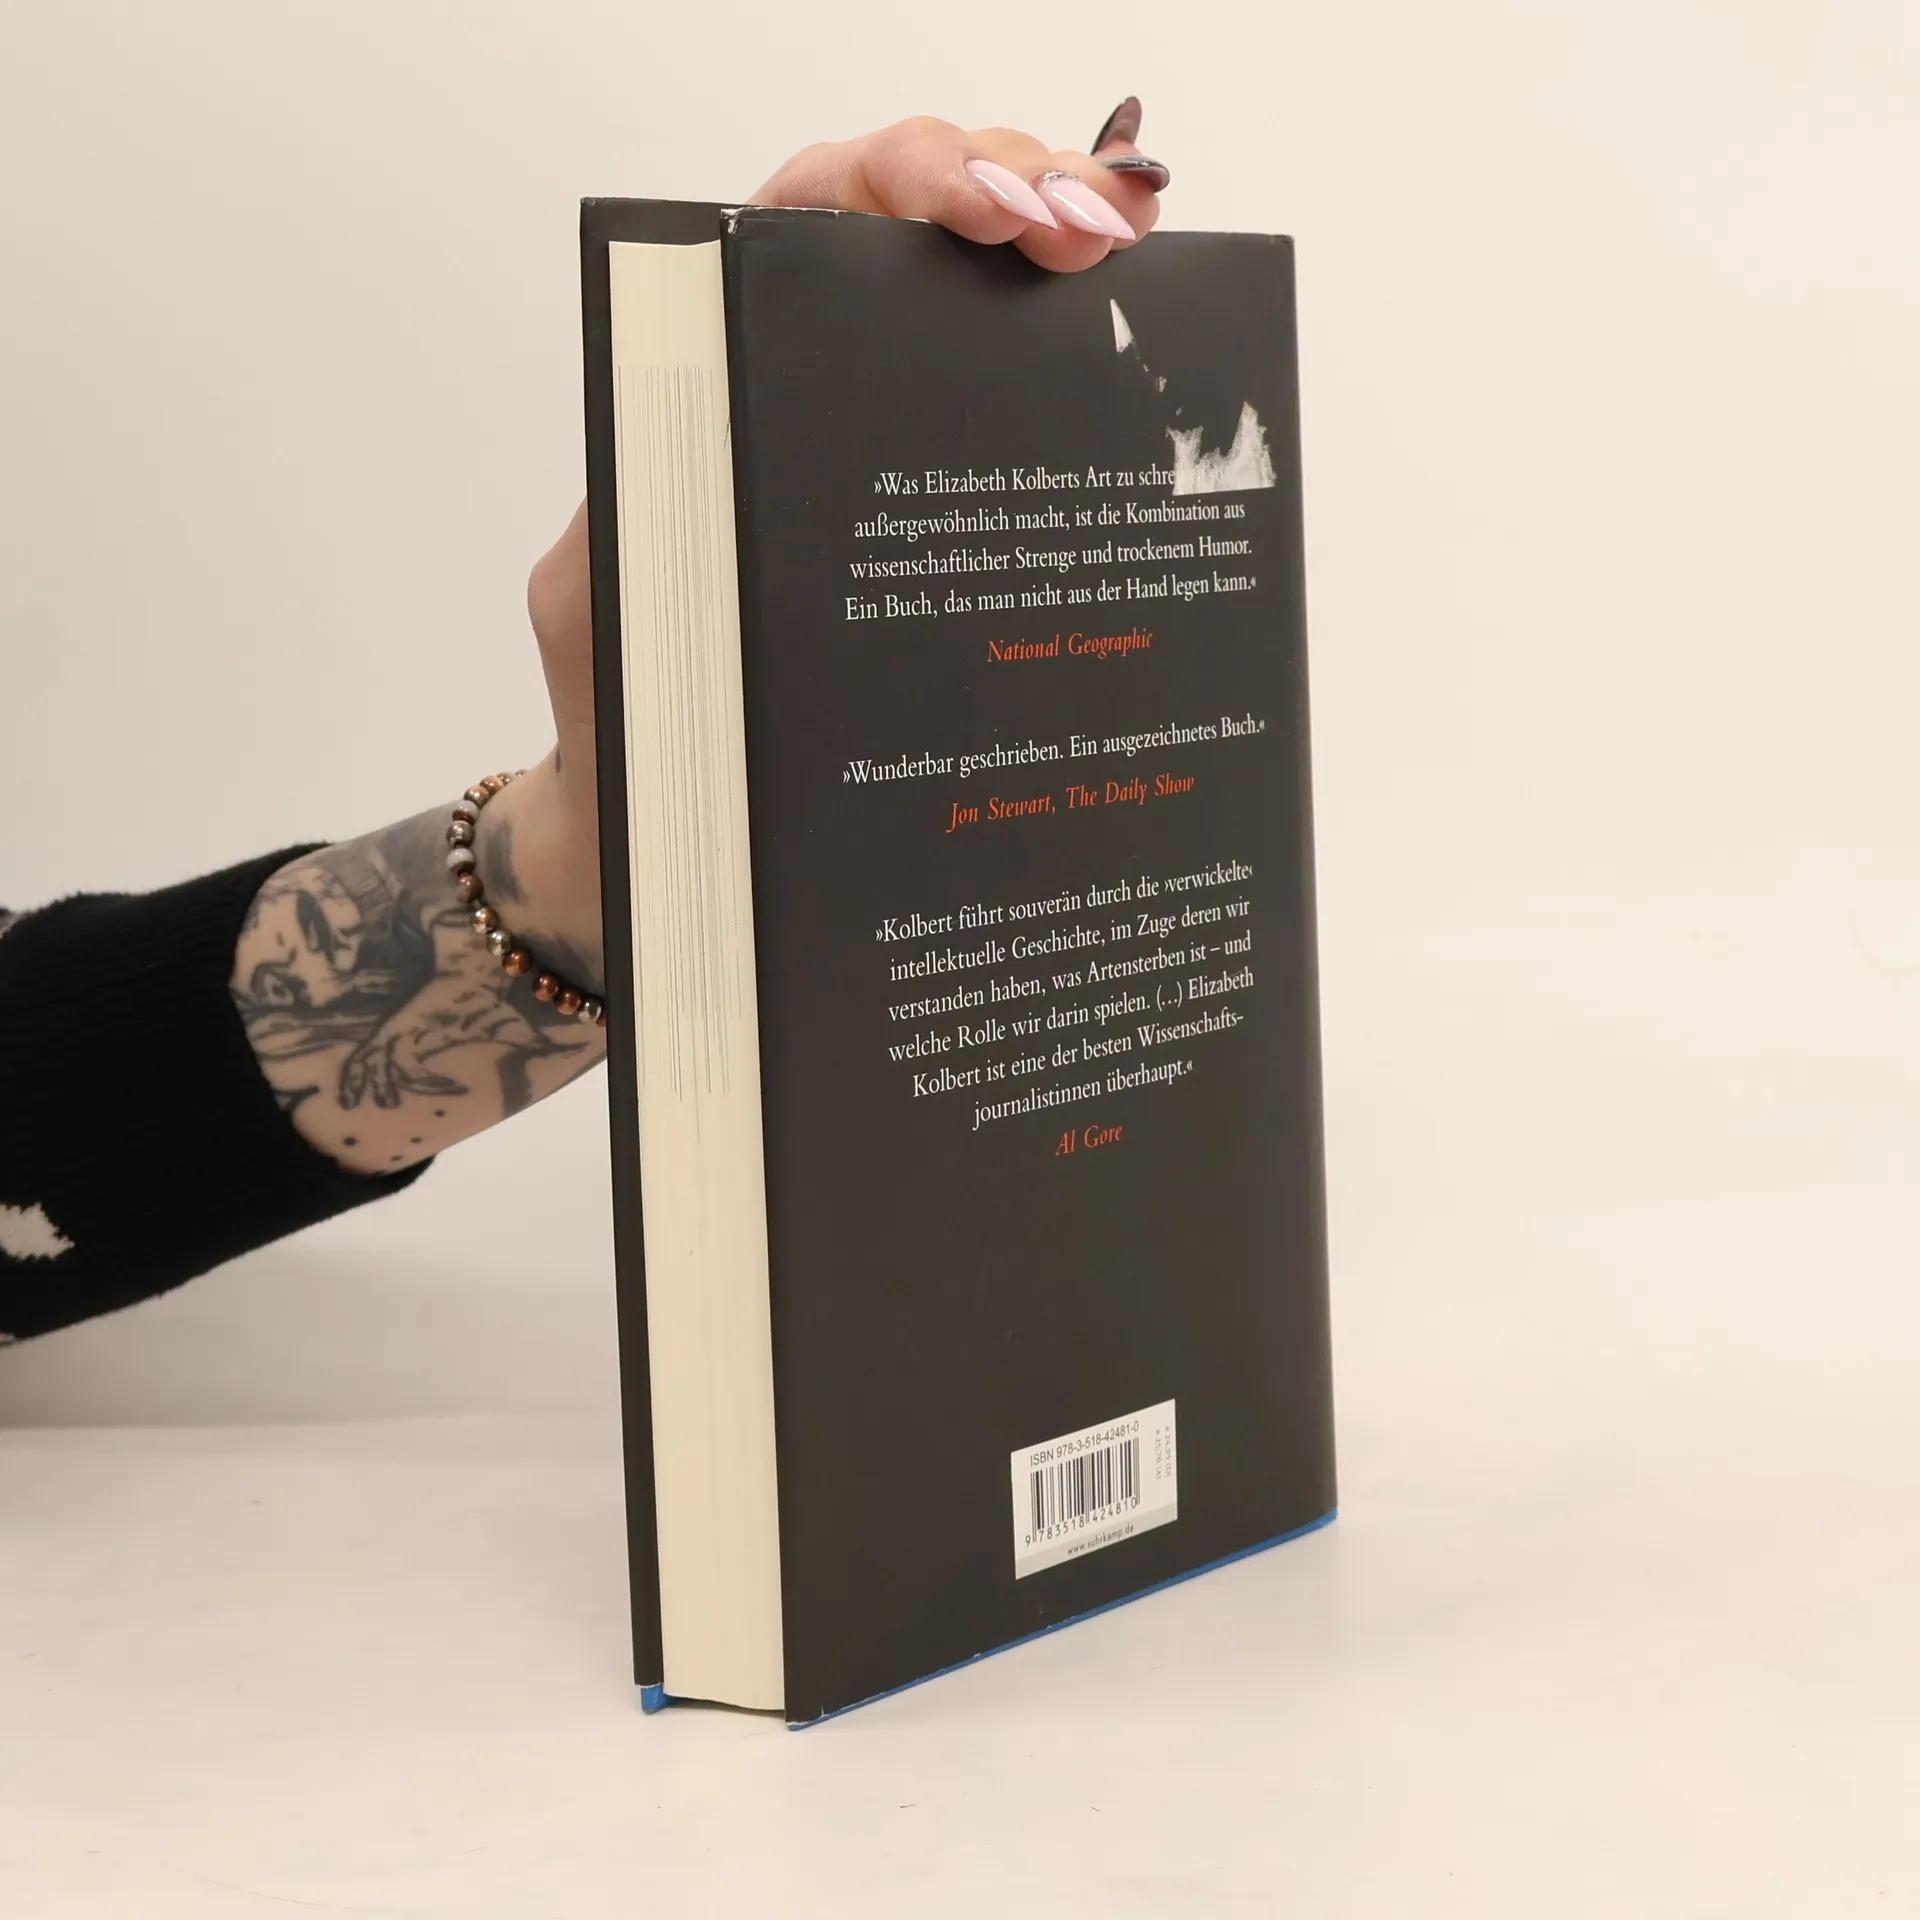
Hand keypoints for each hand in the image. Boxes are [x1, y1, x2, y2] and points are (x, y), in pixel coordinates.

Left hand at [522, 100, 1169, 857]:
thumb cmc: (636, 730)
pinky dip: (1084, 363)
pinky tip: (1146, 353)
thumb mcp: (610, 617)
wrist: (672, 839)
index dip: (898, 179)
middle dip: (1013, 186)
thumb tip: (707, 456)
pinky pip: (1019, 415)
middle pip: (913, 232)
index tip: (988, 207)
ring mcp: (883, 452)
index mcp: (716, 390)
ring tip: (1128, 246)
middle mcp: (804, 396)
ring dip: (1063, 246)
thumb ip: (641, 529)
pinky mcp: (944, 523)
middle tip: (1090, 225)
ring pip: (980, 305)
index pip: (802, 222)